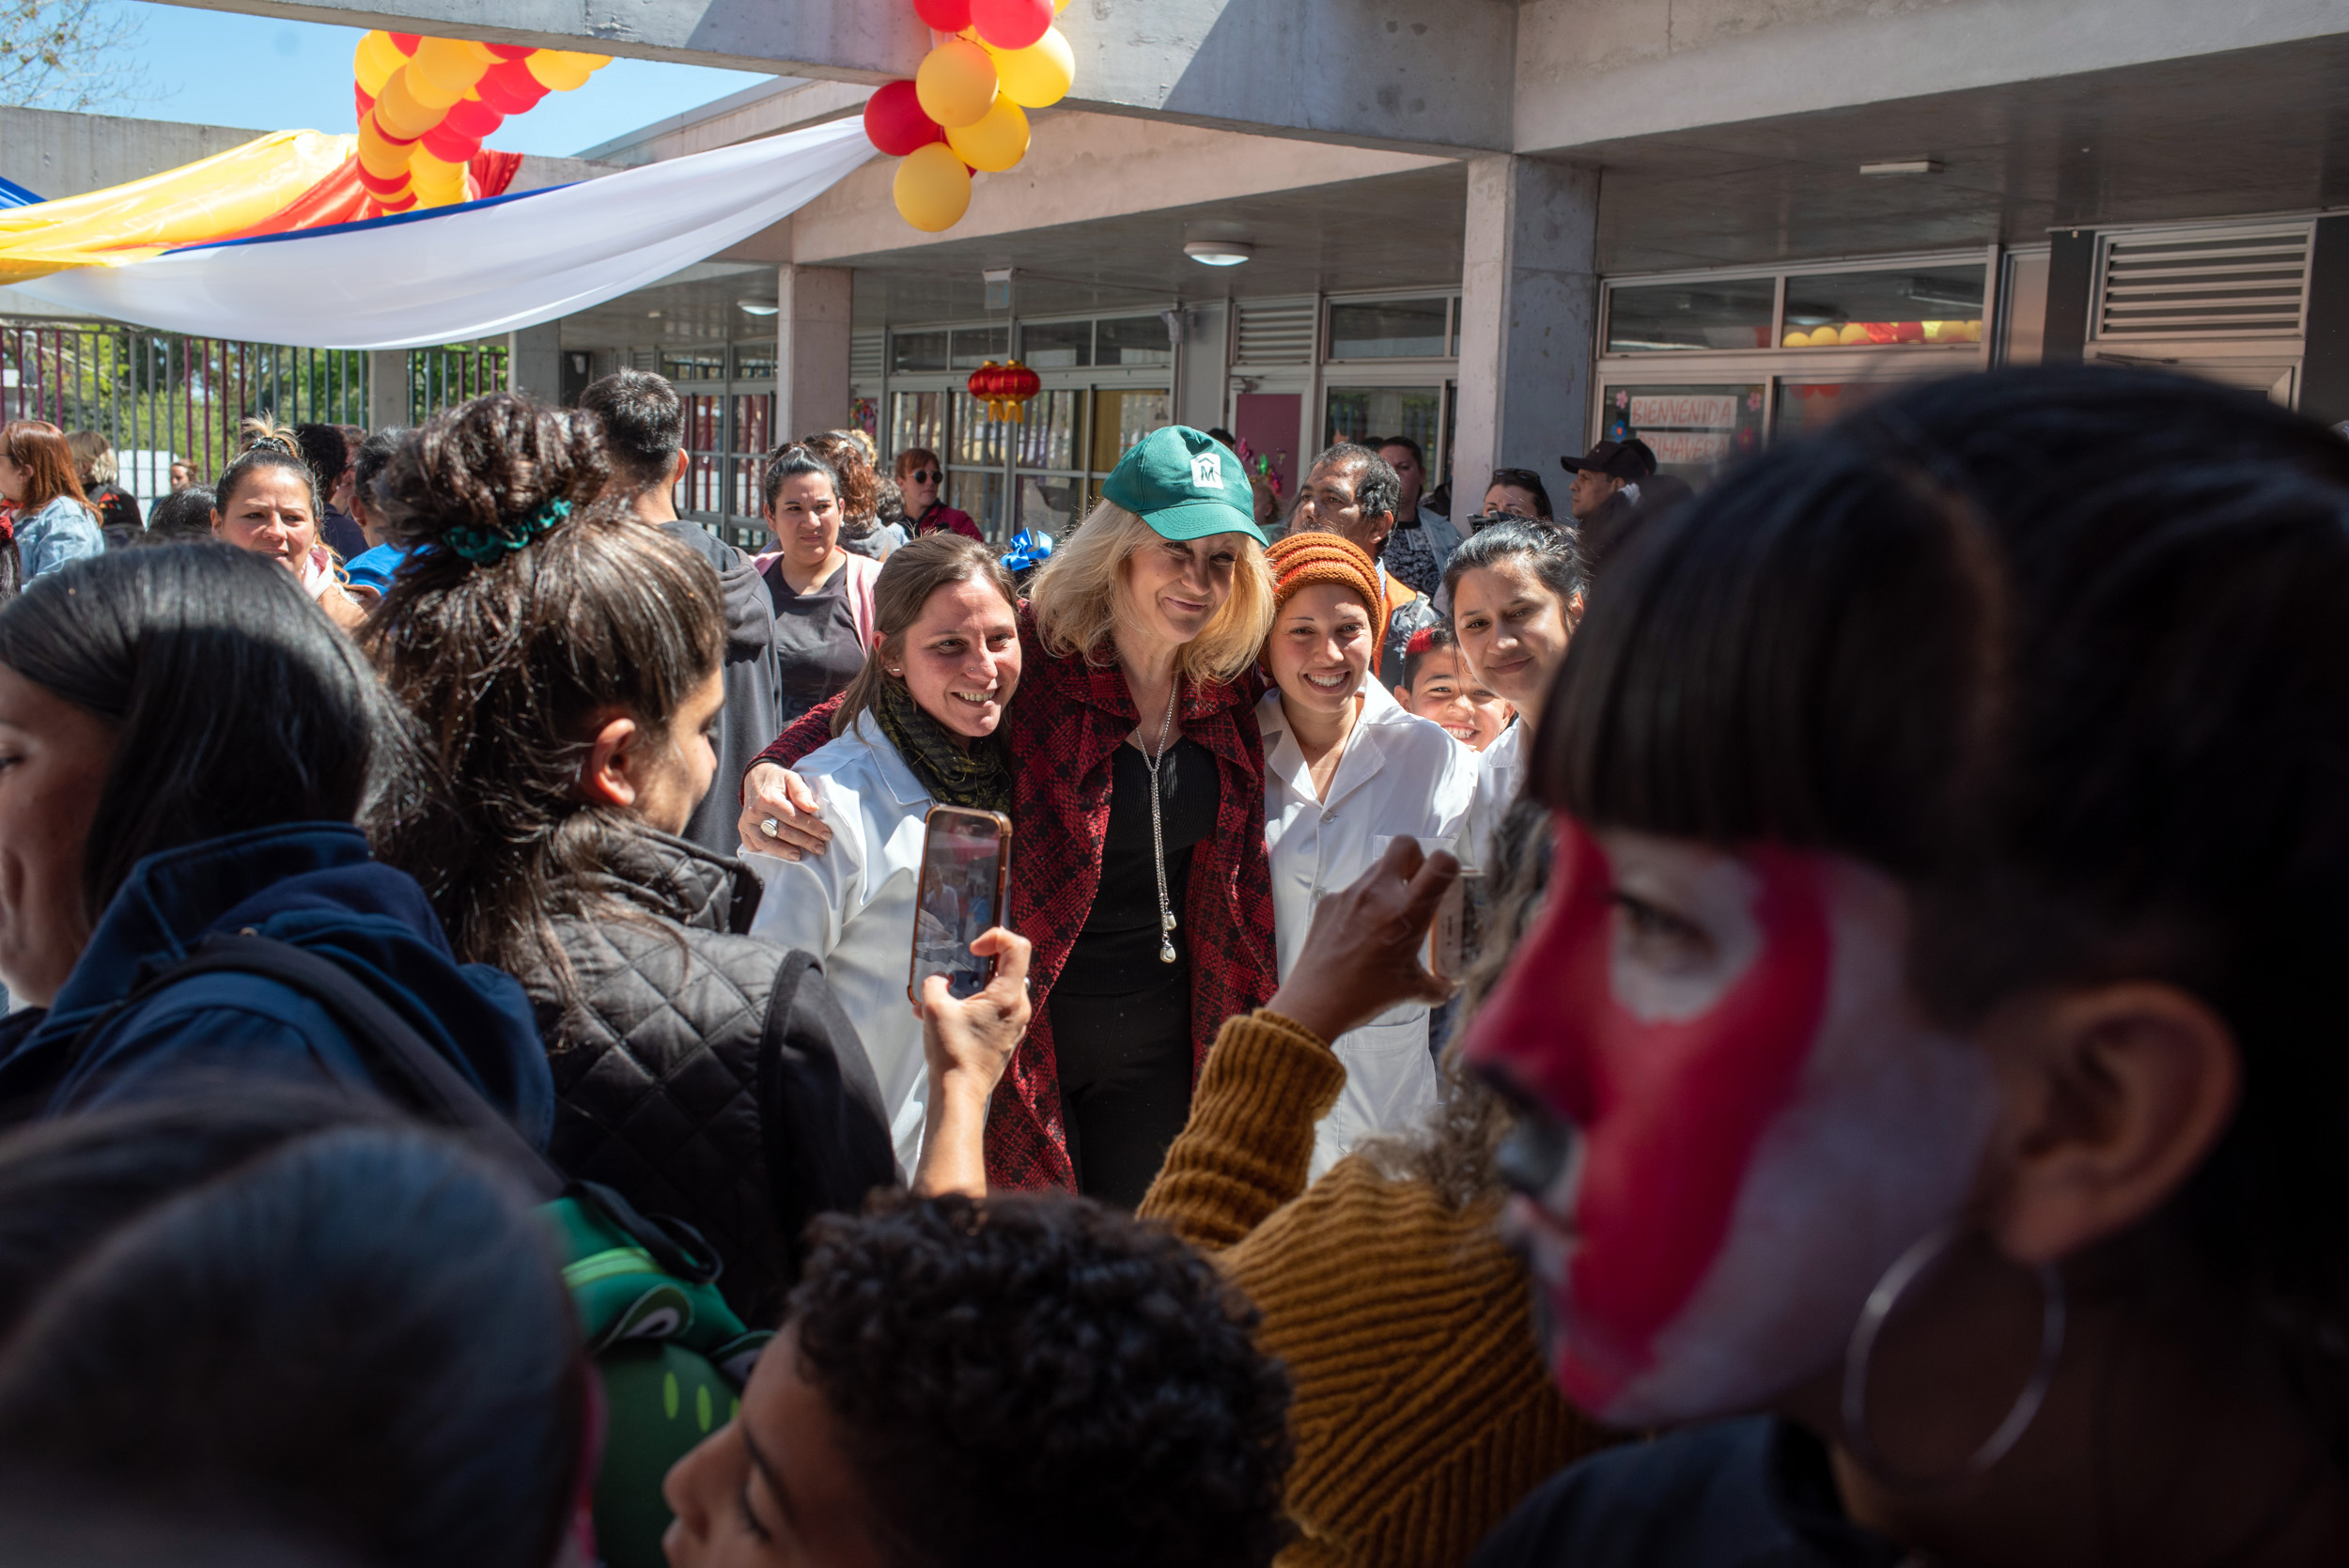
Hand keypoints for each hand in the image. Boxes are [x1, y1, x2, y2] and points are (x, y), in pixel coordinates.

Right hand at [738, 763, 829, 859]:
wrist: (755, 777)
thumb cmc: (778, 779)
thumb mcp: (791, 778)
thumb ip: (801, 792)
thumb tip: (812, 808)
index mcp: (768, 799)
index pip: (793, 817)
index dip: (811, 827)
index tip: (826, 834)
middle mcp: (755, 812)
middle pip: (782, 831)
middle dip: (804, 841)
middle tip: (820, 848)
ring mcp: (746, 822)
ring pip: (766, 842)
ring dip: (784, 851)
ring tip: (799, 856)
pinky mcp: (743, 829)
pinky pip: (753, 845)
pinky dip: (766, 851)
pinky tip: (780, 854)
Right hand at [910, 927, 1031, 1196]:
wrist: (959, 1094)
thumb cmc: (952, 1052)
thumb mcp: (934, 1008)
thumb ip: (934, 983)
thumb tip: (939, 980)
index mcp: (1008, 995)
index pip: (1018, 947)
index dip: (996, 937)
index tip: (973, 949)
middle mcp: (1019, 1008)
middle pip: (1007, 969)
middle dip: (976, 966)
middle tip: (954, 974)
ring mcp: (1015, 1025)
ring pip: (997, 992)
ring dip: (970, 989)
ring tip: (939, 1001)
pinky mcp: (1006, 1038)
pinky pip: (994, 1011)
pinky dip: (973, 1007)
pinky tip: (943, 1019)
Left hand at [1266, 837, 1456, 1043]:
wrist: (1314, 1002)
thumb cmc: (1366, 995)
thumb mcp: (1411, 990)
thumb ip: (1437, 986)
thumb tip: (1450, 986)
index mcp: (1407, 911)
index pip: (1440, 863)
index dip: (1449, 865)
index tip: (1444, 884)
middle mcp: (1379, 893)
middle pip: (1405, 845)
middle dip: (1415, 859)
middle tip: (1415, 887)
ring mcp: (1350, 893)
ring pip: (1377, 868)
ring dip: (1388, 883)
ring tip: (1385, 918)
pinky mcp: (1328, 901)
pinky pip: (1353, 890)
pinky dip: (1362, 903)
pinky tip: (1357, 933)